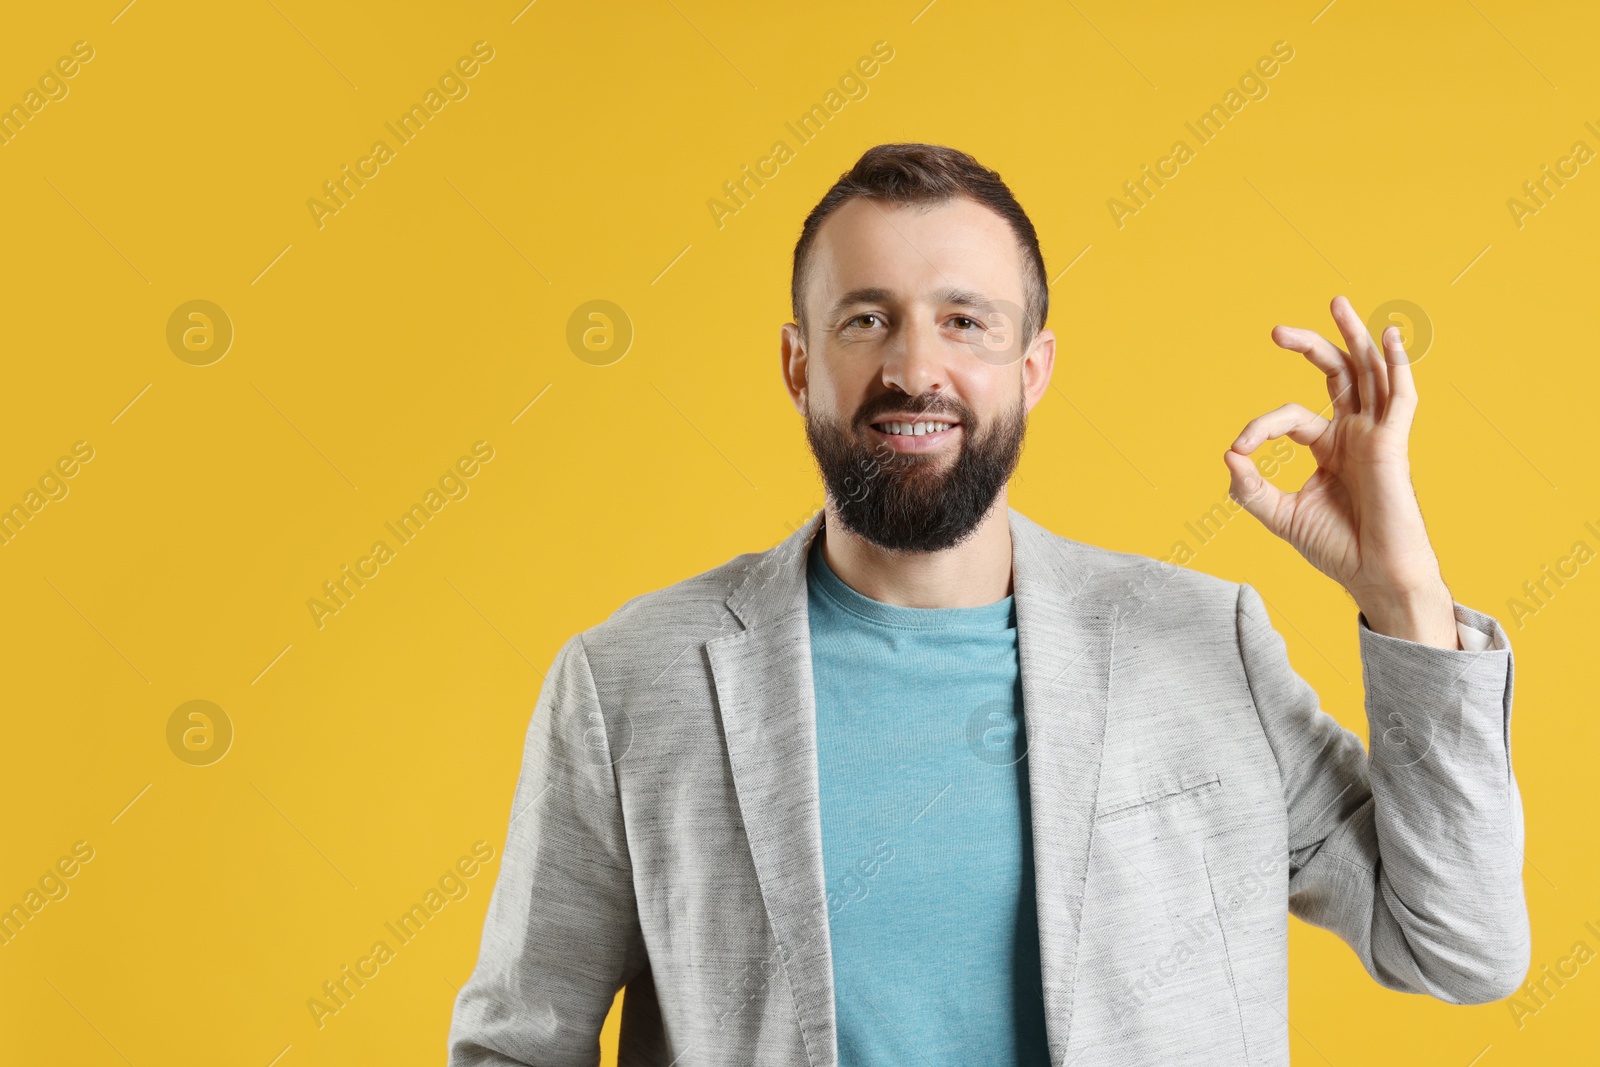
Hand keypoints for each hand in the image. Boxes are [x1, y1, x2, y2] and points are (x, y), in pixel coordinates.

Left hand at [1222, 295, 1458, 647]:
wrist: (1374, 577)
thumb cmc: (1337, 549)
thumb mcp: (1280, 516)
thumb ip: (1251, 489)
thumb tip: (1229, 454)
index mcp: (1330, 448)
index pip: (1291, 417)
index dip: (1260, 426)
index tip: (1239, 449)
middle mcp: (1355, 435)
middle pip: (1337, 375)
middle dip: (1310, 346)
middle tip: (1276, 330)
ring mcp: (1377, 436)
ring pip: (1369, 373)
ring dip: (1354, 337)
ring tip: (1337, 302)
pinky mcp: (1394, 445)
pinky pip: (1401, 398)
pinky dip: (1398, 366)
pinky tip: (1390, 337)